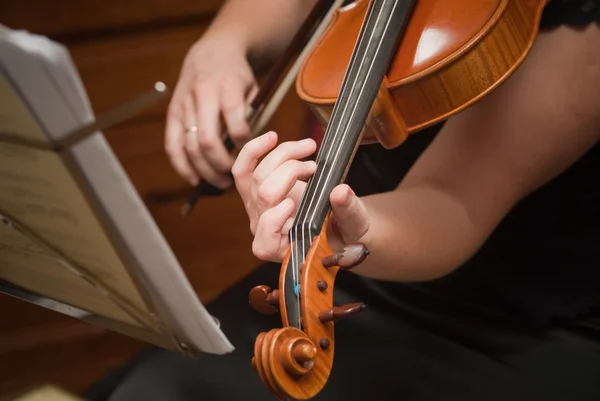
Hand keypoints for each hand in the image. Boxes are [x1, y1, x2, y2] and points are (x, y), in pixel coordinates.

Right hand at [165, 36, 257, 187]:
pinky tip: (194, 180)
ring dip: (205, 170)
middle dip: (221, 164)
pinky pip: (172, 144)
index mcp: (228, 85)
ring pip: (189, 146)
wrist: (212, 52)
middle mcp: (202, 94)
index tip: (252, 152)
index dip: (245, 142)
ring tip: (221, 184)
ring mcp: (184, 104)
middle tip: (235, 177)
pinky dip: (182, 166)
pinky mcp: (173, 113)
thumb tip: (253, 149)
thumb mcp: (255, 88)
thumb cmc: (238, 76)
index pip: (235, 120)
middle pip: (207, 139)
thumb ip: (253, 116)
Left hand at [232, 131, 370, 261]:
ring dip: (282, 155)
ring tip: (308, 147)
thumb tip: (340, 192)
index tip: (292, 204)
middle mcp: (263, 230)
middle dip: (289, 172)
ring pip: (254, 176)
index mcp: (283, 249)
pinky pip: (244, 170)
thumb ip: (348, 211)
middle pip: (262, 195)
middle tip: (316, 167)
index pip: (265, 241)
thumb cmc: (344, 230)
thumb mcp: (354, 224)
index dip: (274, 219)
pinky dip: (255, 150)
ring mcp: (256, 209)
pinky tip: (273, 138)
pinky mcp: (254, 191)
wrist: (338, 222)